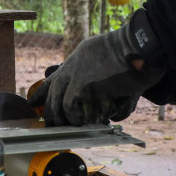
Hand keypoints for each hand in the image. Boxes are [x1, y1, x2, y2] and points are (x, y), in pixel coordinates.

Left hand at [28, 11, 166, 125]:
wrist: (142, 46)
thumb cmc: (138, 54)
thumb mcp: (115, 61)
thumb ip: (110, 82)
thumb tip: (111, 112)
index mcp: (81, 55)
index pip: (56, 74)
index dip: (43, 91)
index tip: (33, 102)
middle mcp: (74, 62)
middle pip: (53, 88)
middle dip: (48, 108)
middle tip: (48, 123)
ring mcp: (76, 72)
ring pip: (57, 99)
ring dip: (60, 116)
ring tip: (63, 128)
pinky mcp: (83, 83)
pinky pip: (69, 105)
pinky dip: (73, 116)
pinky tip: (79, 123)